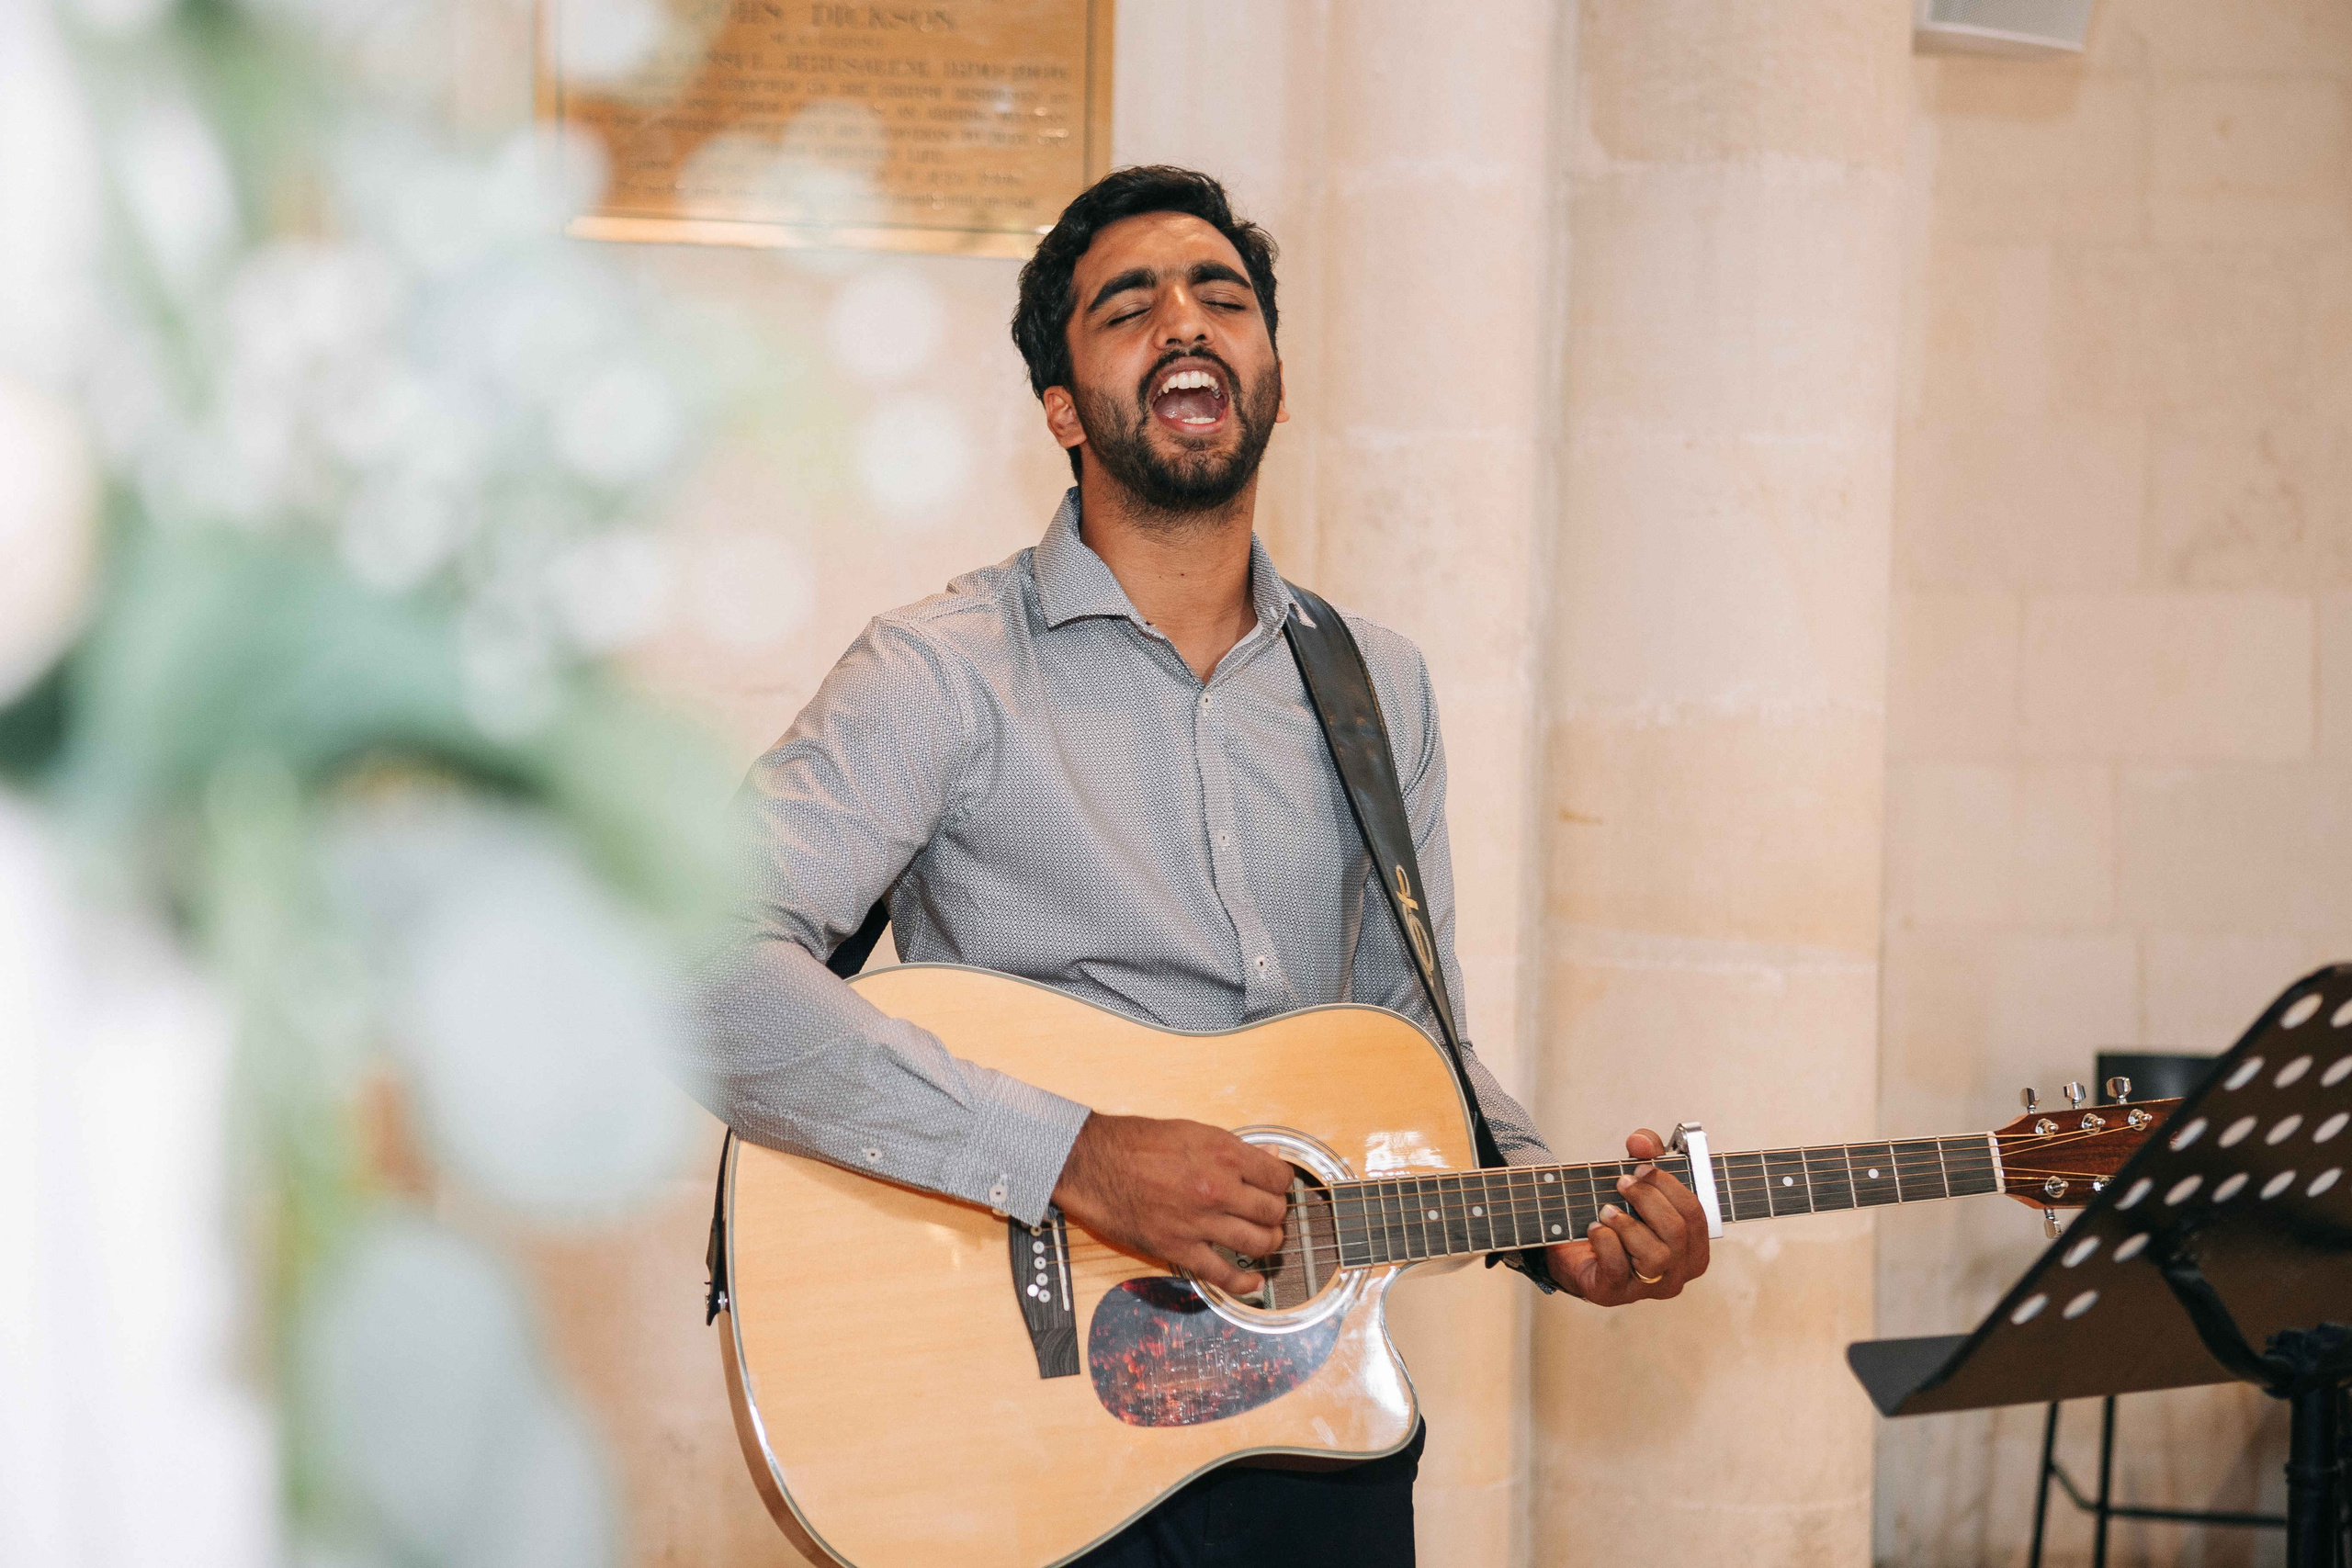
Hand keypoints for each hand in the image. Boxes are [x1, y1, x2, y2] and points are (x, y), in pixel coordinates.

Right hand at [1050, 1112, 1293, 1294]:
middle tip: (1268, 1213)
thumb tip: (1268, 1155)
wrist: (1093, 1164)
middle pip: (1273, 1212)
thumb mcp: (1192, 1132)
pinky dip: (1245, 1283)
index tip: (1275, 1187)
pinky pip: (1223, 1274)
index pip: (1279, 1176)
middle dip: (1276, 1214)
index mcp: (1223, 1154)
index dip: (1281, 1183)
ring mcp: (1199, 1222)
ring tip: (1263, 1239)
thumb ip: (1234, 1148)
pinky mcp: (1179, 1249)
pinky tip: (1254, 1281)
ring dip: (1268, 1243)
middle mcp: (1217, 1189)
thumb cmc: (1135, 1143)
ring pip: (1258, 1243)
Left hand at [1543, 1128, 1710, 1304]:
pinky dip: (1604, 1241)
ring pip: (1655, 1255)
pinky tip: (1594, 1228)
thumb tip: (1641, 1141)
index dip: (1668, 1185)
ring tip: (1606, 1209)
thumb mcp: (1637, 1179)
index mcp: (1693, 1246)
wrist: (1574, 1248)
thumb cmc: (1618, 1215)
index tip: (1642, 1166)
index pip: (1695, 1213)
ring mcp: (1649, 1288)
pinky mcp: (1614, 1294)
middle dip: (1647, 1199)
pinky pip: (1618, 1268)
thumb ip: (1646, 1153)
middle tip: (1622, 1182)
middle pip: (1677, 1231)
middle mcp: (1679, 1272)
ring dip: (1627, 1224)